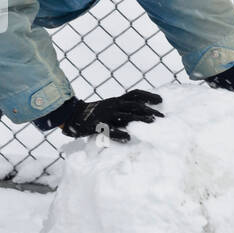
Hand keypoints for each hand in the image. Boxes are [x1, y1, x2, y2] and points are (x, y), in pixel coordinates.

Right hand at [36, 90, 163, 142]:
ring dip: (139, 118)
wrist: (72, 115)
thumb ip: (123, 109)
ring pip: (125, 115)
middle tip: (161, 117)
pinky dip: (119, 133)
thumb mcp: (110, 107)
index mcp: (116, 100)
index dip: (148, 96)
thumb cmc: (94, 114)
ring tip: (151, 122)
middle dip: (149, 110)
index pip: (135, 94)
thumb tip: (141, 113)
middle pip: (134, 104)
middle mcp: (112, 105)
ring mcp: (105, 115)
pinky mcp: (97, 125)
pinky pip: (109, 130)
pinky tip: (128, 138)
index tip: (160, 100)